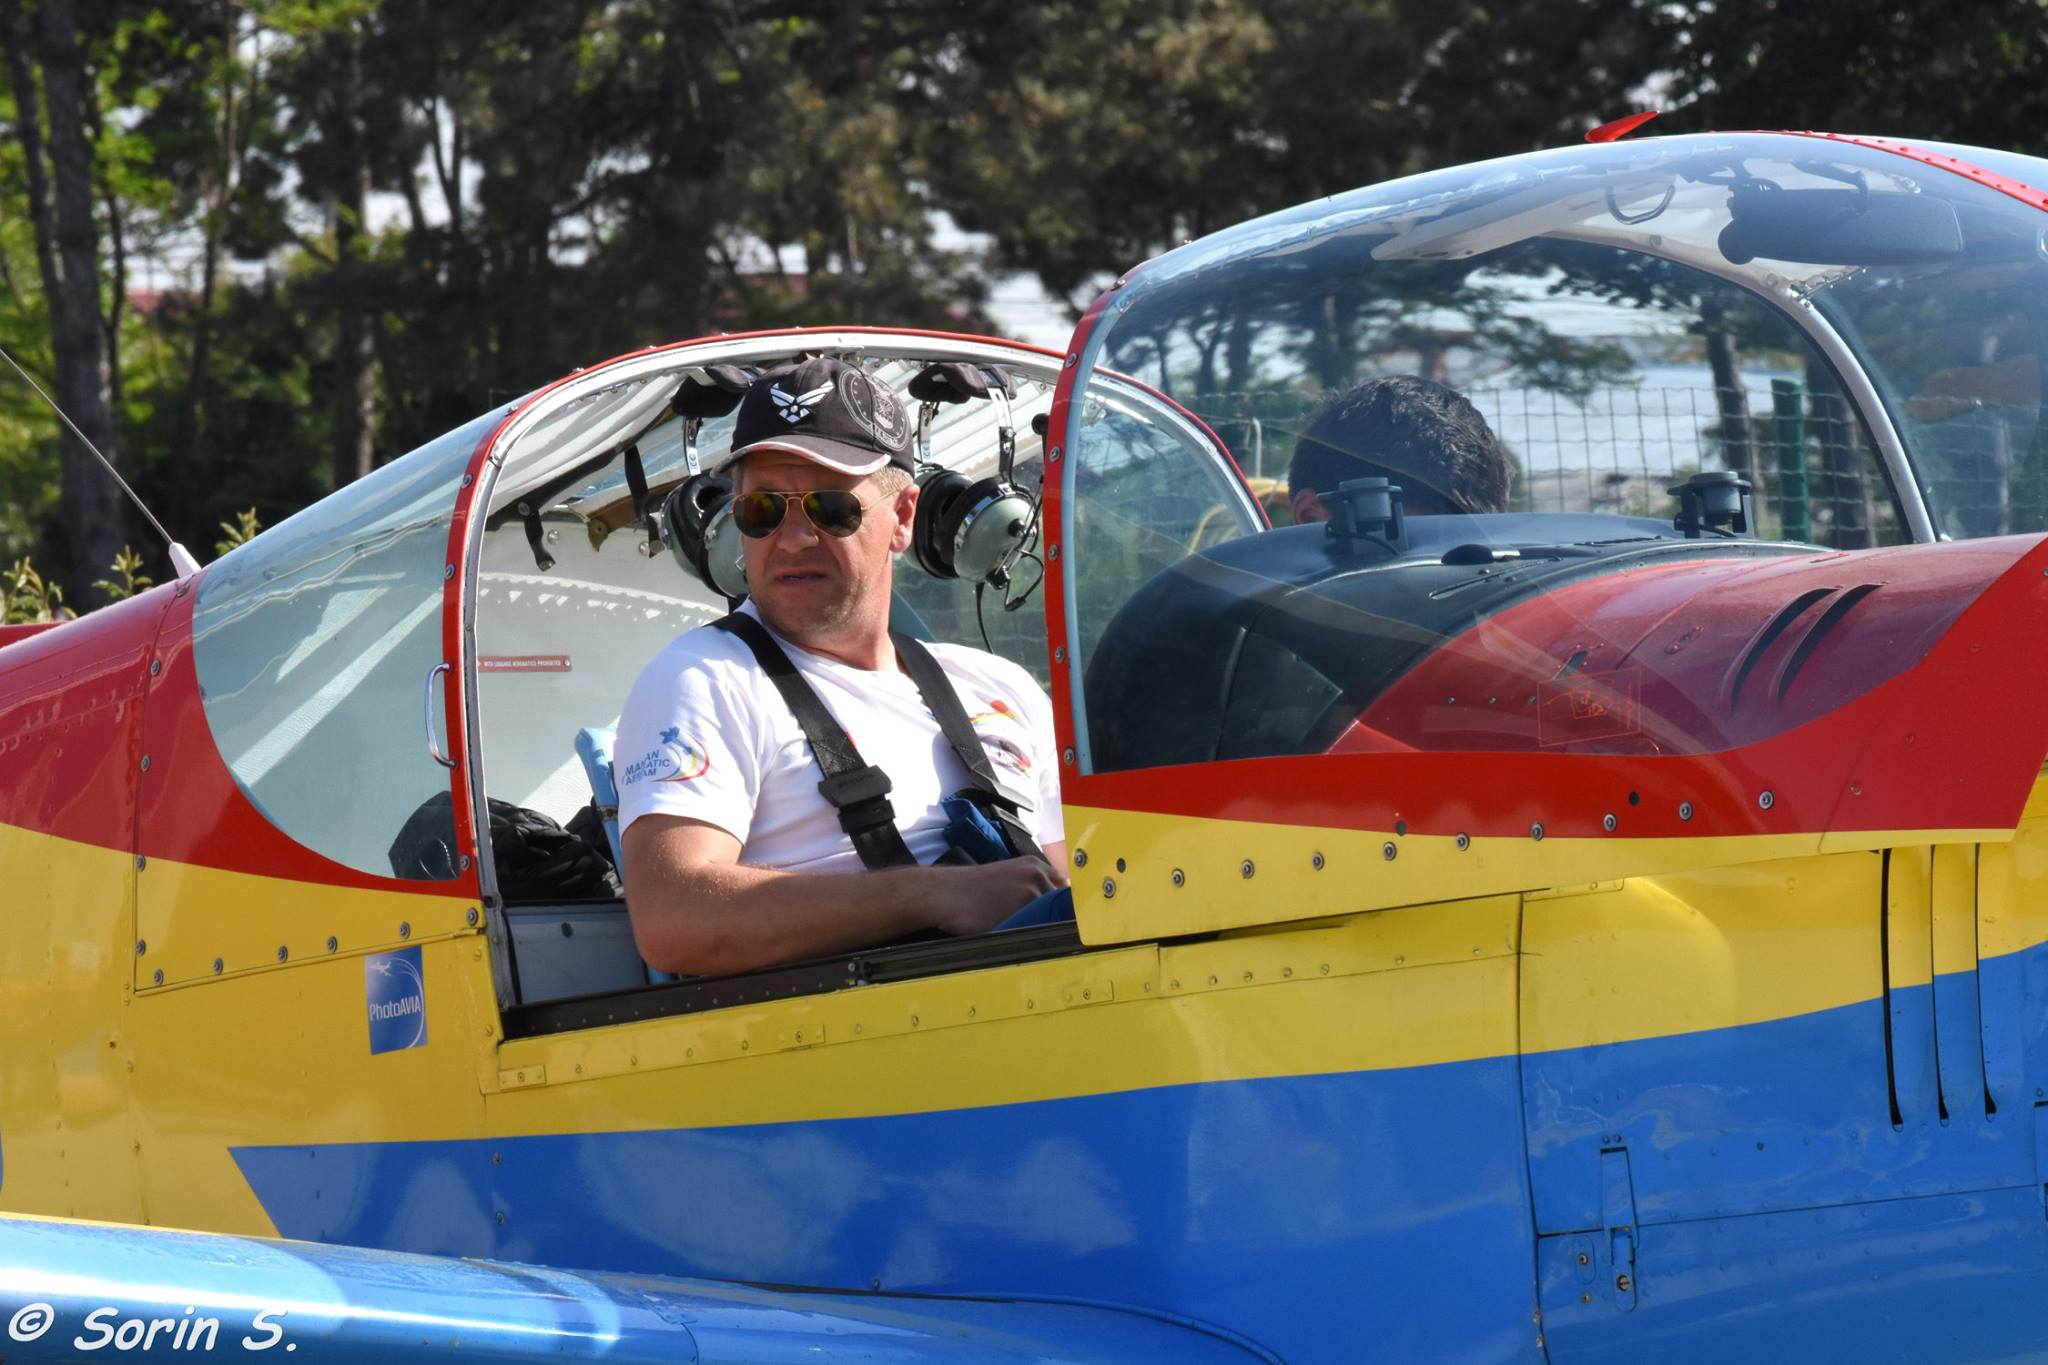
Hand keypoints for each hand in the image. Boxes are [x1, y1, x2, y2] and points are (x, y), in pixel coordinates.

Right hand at [924, 857, 1059, 936]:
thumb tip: (1055, 905)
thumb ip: (1032, 885)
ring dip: (1043, 929)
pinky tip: (1015, 936)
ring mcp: (1030, 895)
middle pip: (1063, 906)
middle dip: (1055, 918)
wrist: (944, 893)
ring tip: (1023, 932)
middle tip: (1039, 930)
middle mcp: (1037, 877)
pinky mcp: (1020, 914)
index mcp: (1035, 866)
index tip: (1058, 919)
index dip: (1062, 907)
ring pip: (1051, 919)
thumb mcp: (1007, 875)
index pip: (1066, 889)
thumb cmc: (972, 889)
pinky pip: (1036, 931)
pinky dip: (1031, 937)